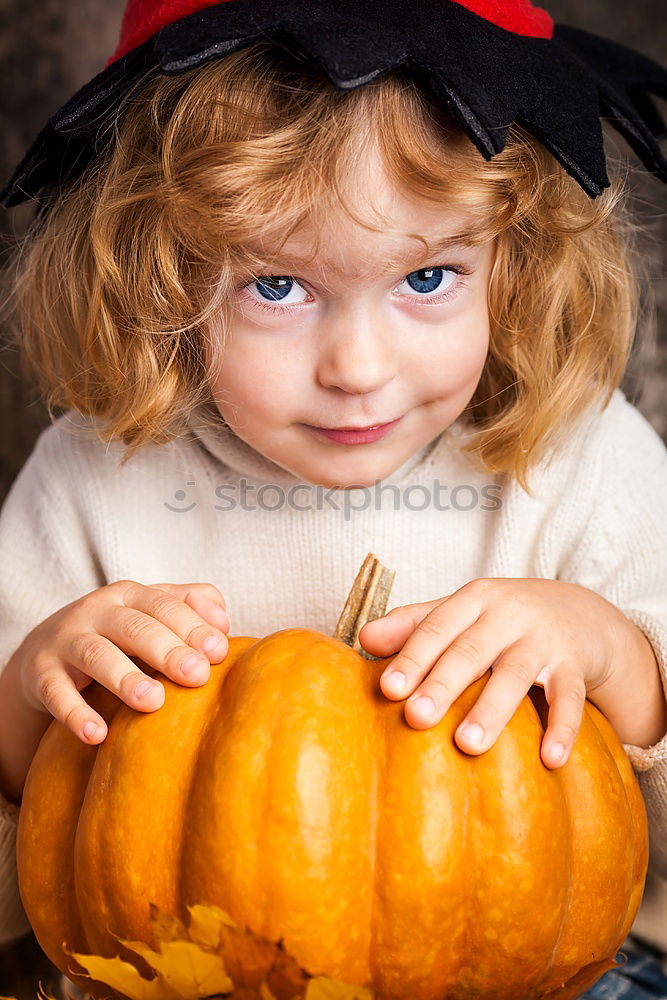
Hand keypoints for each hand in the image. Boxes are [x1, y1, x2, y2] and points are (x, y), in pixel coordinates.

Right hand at [13, 580, 229, 745]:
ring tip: (153, 702)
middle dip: (168, 650)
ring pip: (95, 655)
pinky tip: (97, 735)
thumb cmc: (119, 634)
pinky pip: (56, 693)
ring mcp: (66, 640)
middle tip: (196, 676)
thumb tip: (223, 625)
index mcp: (131, 595)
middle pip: (135, 627)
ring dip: (125, 678)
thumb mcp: (152, 614)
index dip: (192, 626)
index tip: (219, 652)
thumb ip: (191, 608)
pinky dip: (75, 714)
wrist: (45, 650)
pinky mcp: (41, 673)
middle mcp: (97, 611)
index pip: (164, 605)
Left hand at [359, 577, 631, 768]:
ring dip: (492, 710)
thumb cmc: (503, 619)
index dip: (411, 658)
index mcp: (474, 600)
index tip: (387, 690)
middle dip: (443, 684)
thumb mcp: (462, 612)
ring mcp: (545, 639)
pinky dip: (563, 728)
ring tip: (468, 745)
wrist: (582, 613)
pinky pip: (571, 698)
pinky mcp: (576, 665)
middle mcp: (509, 614)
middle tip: (416, 718)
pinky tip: (549, 760)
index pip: (436, 627)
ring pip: (516, 674)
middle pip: (471, 650)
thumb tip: (363, 639)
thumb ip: (414, 624)